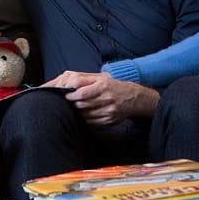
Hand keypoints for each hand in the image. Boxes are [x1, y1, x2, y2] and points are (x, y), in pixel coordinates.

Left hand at [44, 71, 159, 125]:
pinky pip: (91, 122)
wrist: (133, 98)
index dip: (71, 95)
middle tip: (70, 102)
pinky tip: (86, 113)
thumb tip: (67, 81)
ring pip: (85, 114)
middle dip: (73, 104)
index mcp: (103, 85)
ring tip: (78, 106)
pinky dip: (86, 118)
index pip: (82, 93)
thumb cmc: (112, 86)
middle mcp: (106, 98)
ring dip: (78, 111)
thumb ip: (84, 78)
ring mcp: (108, 111)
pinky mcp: (109, 120)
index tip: (65, 95)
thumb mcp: (100, 77)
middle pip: (82, 104)